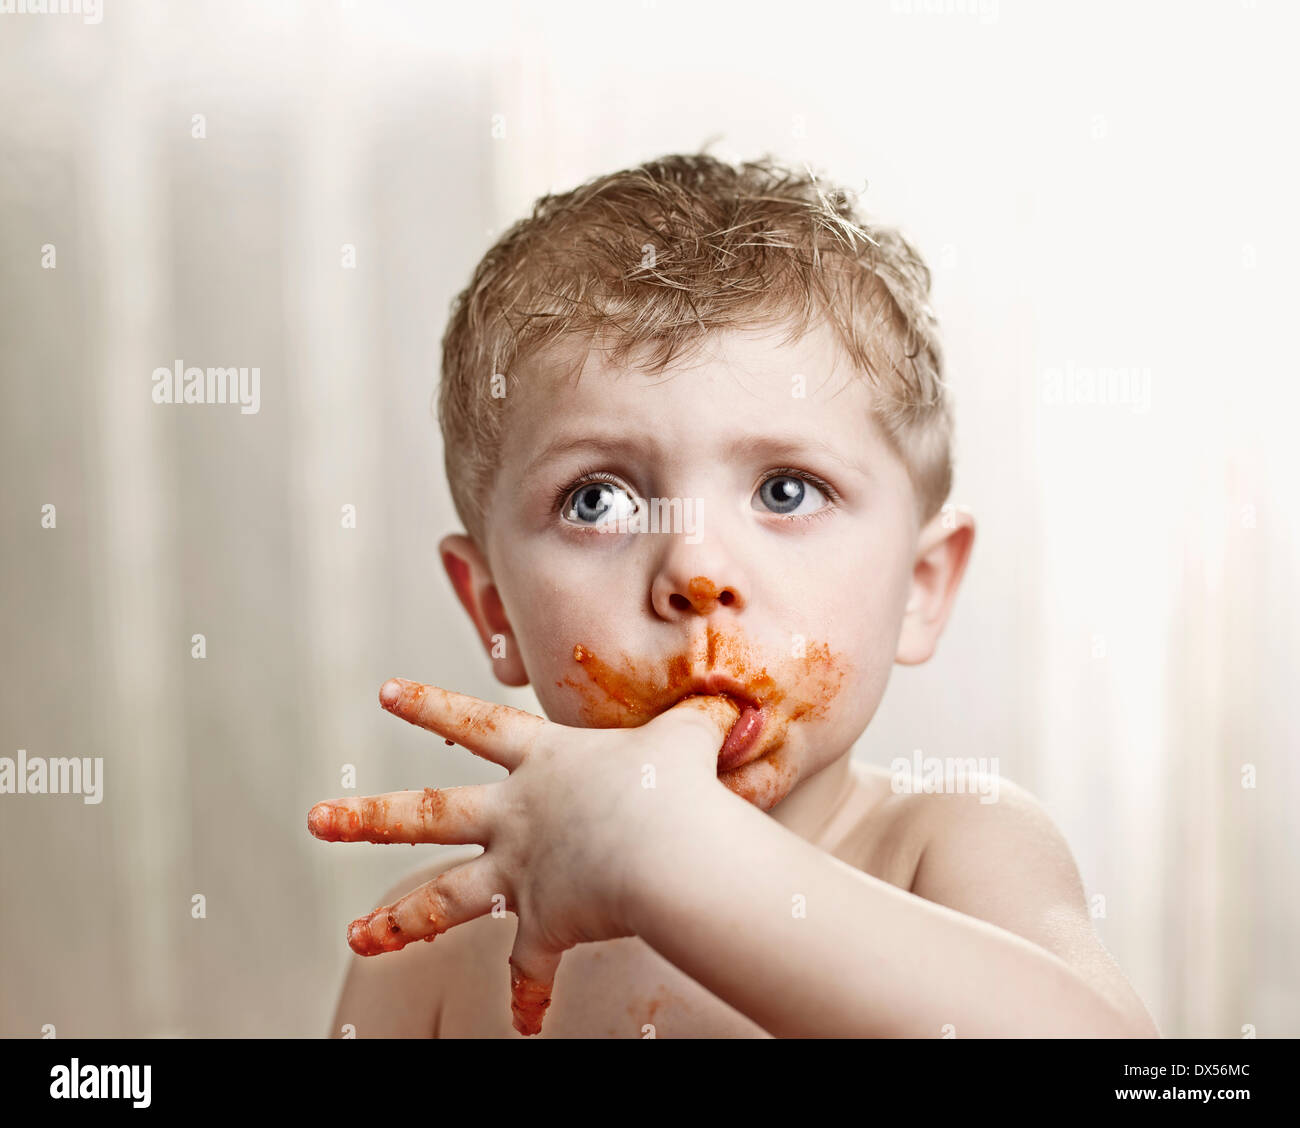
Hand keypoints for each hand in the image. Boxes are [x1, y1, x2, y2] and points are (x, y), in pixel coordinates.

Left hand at [307, 677, 739, 1034]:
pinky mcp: (543, 922)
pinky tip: (525, 1022)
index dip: (429, 705)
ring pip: (442, 898)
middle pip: (426, 815)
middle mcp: (516, 815)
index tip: (384, 691)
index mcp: (541, 760)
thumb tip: (730, 704)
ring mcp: (521, 871)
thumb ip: (695, 719)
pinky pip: (529, 966)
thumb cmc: (672, 785)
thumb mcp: (685, 736)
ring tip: (355, 937)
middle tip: (315, 819)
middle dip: (367, 817)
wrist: (664, 849)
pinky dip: (529, 994)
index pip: (473, 723)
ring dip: (396, 921)